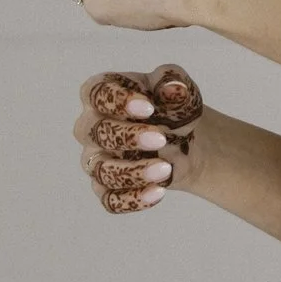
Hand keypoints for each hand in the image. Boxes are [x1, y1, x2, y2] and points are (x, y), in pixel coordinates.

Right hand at [72, 66, 206, 213]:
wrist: (188, 140)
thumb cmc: (172, 108)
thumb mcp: (178, 89)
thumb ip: (173, 81)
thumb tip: (173, 88)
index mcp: (103, 95)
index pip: (95, 93)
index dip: (117, 100)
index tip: (149, 108)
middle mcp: (92, 127)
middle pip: (94, 132)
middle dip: (128, 137)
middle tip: (162, 139)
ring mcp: (97, 159)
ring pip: (102, 170)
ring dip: (133, 172)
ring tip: (166, 169)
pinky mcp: (107, 186)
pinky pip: (110, 199)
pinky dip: (133, 199)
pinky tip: (158, 192)